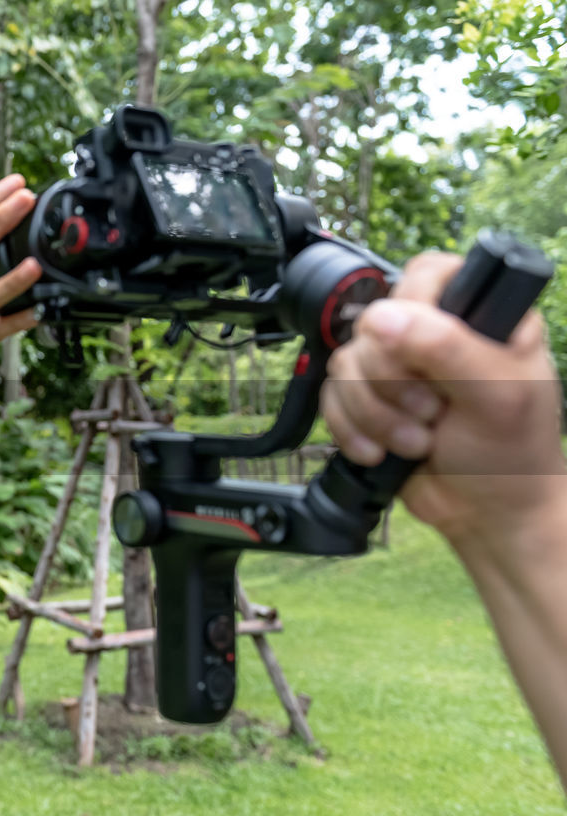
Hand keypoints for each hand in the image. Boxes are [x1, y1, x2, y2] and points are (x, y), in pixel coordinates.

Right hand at [320, 252, 566, 545]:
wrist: (486, 513)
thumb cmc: (511, 453)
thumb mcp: (496, 394)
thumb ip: (445, 347)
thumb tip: (380, 318)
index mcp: (479, 315)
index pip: (425, 275)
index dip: (413, 310)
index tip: (425, 356)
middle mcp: (432, 334)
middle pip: (372, 325)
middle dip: (393, 382)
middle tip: (433, 411)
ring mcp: (395, 368)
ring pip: (345, 365)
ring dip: (375, 414)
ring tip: (417, 442)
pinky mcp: (366, 400)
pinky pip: (330, 398)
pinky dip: (352, 430)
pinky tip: (384, 453)